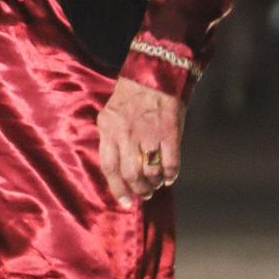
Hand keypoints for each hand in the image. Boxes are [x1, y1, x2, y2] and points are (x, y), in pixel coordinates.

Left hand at [96, 77, 184, 207]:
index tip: (124, 202)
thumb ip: (111, 139)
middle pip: (130, 174)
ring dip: (154, 183)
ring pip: (150, 171)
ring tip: (156, 184)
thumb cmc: (130, 96)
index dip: (116, 188)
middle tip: (143, 194)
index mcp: (108, 129)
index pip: (109, 167)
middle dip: (138, 189)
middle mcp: (126, 134)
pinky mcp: (170, 133)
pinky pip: (170, 163)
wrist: (153, 76)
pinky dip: (171, 174)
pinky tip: (169, 177)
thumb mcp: (110, 115)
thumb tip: (116, 169)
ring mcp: (148, 134)